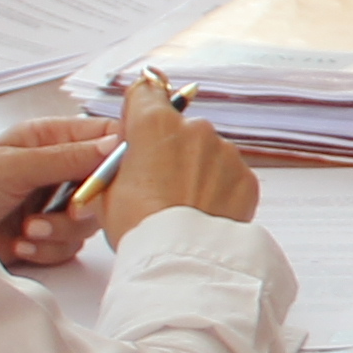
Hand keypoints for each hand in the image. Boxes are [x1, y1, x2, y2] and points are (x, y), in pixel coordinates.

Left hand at [0, 116, 118, 269]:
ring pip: (88, 220)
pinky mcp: (43, 237)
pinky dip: (48, 249)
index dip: (116, 153)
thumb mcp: (14, 166)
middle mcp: (54, 169)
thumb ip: (65, 158)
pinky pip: (70, 245)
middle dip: (86, 204)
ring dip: (60, 230)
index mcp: (47, 139)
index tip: (117, 175)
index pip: (100, 136)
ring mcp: (50, 204)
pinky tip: (21, 244)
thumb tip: (113, 145)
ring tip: (28, 230)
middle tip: (70, 211)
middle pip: (103, 184)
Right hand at [97, 84, 257, 231]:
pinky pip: (228, 176)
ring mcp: (225, 151)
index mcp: (154, 123)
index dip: (139, 110)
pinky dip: (218, 190)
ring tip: (182, 205)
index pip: (145, 91)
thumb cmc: (140, 226)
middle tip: (158, 184)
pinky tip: (203, 212)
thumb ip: (116, 163)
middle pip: (178, 127)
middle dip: (169, 148)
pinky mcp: (246, 177)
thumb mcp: (106, 192)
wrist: (182, 260)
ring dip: (196, 170)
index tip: (138, 127)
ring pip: (206, 152)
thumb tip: (123, 157)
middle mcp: (194, 128)